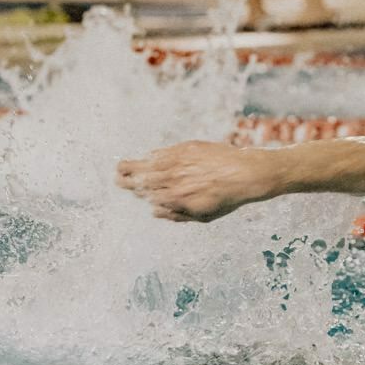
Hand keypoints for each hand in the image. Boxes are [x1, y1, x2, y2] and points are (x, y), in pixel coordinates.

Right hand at [117, 141, 273, 221]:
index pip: (147, 196)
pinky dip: (154, 155)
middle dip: (127, 180)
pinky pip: (164, 152)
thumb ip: (176, 215)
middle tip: (117, 178)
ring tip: (120, 166)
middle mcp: (174, 180)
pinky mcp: (187, 148)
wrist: (247, 174)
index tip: (128, 190)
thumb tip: (154, 211)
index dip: (136, 193)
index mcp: (176, 198)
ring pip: (149, 164)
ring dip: (133, 165)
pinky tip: (149, 156)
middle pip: (142, 179)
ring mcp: (179, 163)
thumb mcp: (203, 216)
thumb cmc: (227, 198)